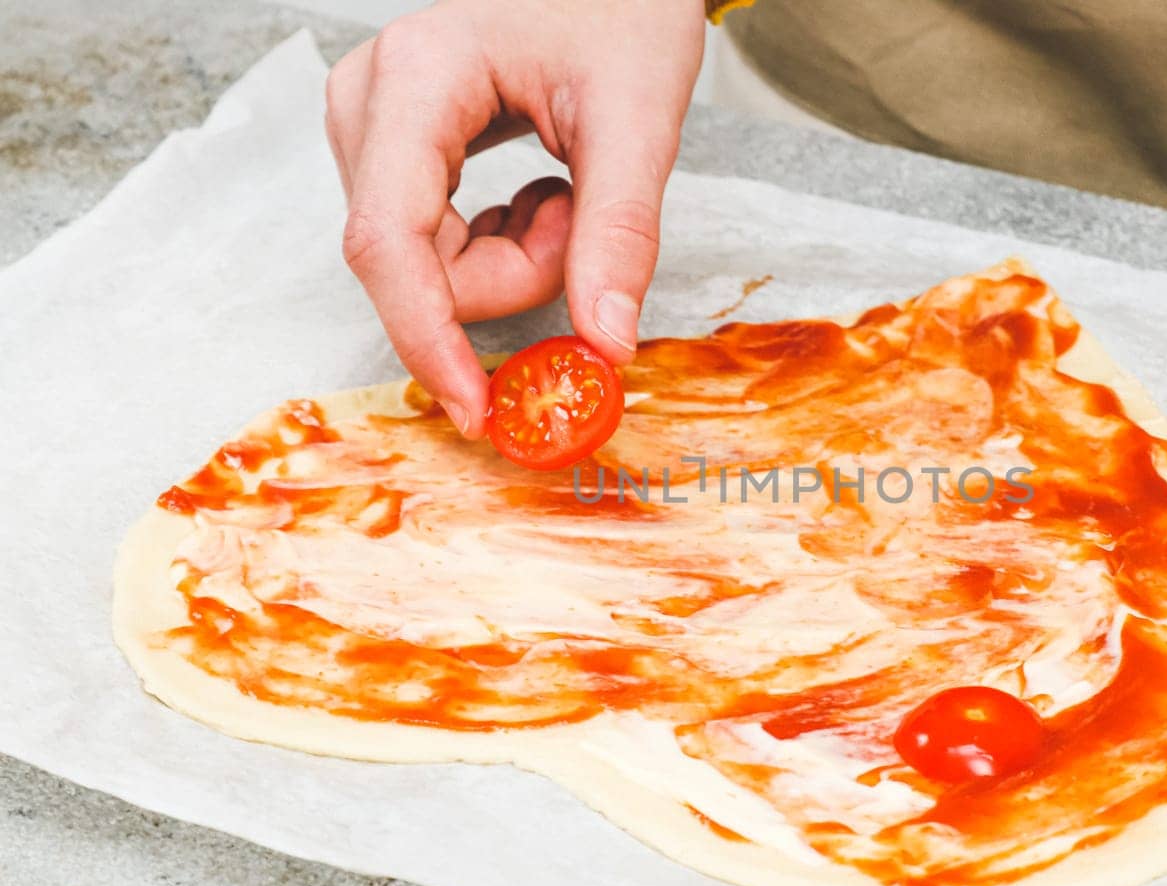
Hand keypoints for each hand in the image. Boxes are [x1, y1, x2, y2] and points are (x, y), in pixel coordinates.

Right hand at [325, 0, 704, 436]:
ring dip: (509, 261)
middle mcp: (371, 99)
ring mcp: (373, 125)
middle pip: (409, 260)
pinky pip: (432, 243)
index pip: (388, 239)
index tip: (476, 408)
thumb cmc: (624, 8)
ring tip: (566, 192)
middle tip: (579, 221)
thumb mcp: (639, 117)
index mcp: (418, 76)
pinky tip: (540, 192)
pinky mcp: (393, 148)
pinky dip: (498, 246)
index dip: (426, 337)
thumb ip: (619, 233)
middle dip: (507, 277)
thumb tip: (604, 346)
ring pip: (422, 261)